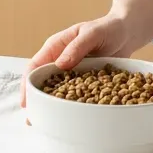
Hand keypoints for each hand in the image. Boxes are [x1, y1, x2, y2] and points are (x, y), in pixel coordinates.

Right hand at [19, 14, 139, 107]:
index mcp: (56, 47)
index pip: (35, 66)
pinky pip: (74, 94)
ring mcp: (72, 72)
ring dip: (51, 105)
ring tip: (46, 123)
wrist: (126, 33)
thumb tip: (60, 65)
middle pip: (42, 81)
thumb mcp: (92, 34)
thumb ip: (76, 48)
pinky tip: (69, 119)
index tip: (26, 100)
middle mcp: (60, 60)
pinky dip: (70, 106)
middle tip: (32, 119)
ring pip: (56, 91)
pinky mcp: (84, 81)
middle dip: (36, 99)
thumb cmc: (108, 28)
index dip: (28, 83)